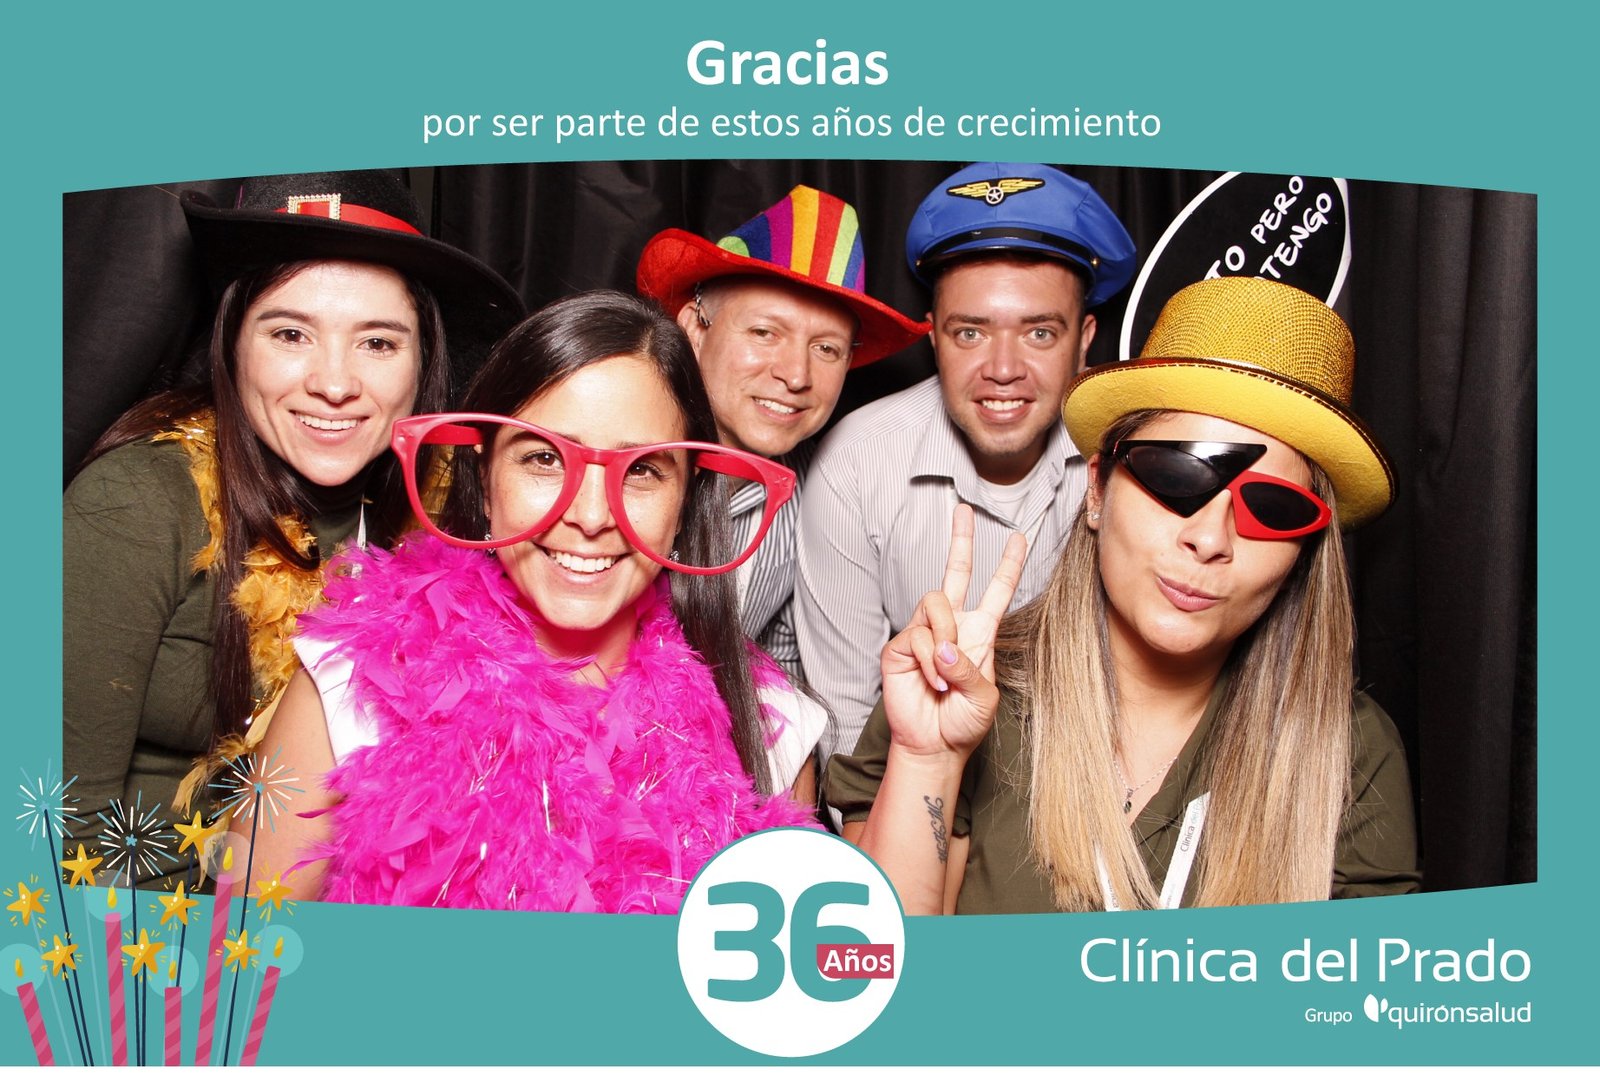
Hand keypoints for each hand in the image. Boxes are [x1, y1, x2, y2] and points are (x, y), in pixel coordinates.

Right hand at [879, 504, 1026, 757]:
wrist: (935, 746)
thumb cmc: (964, 723)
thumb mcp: (985, 697)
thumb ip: (971, 668)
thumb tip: (945, 645)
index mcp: (980, 633)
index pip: (996, 591)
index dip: (1009, 565)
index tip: (1019, 538)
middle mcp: (952, 627)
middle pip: (956, 573)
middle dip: (961, 541)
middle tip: (963, 510)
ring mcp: (924, 634)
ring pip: (934, 602)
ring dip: (945, 637)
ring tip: (945, 674)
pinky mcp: (900, 647)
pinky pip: (918, 635)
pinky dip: (930, 661)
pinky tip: (932, 682)